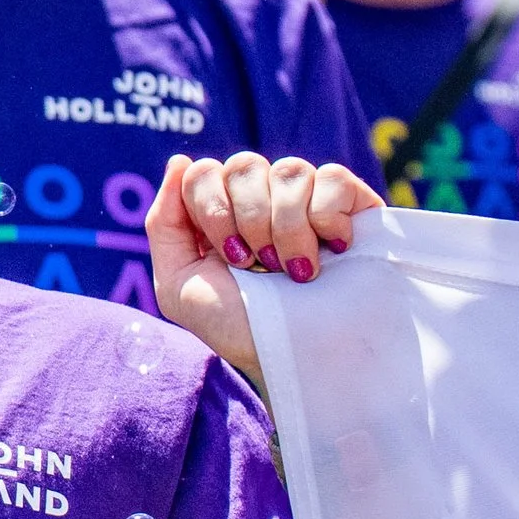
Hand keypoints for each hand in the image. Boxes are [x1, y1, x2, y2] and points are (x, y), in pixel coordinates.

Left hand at [146, 152, 381, 384]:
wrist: (302, 358)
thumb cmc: (240, 330)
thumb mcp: (179, 287)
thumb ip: (165, 223)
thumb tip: (180, 160)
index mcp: (221, 214)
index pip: (202, 172)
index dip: (212, 211)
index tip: (232, 260)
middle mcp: (263, 200)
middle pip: (242, 164)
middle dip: (247, 222)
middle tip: (262, 266)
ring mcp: (308, 199)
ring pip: (288, 170)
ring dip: (287, 230)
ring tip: (299, 272)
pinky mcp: (353, 204)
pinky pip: (331, 177)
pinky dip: (326, 218)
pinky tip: (335, 250)